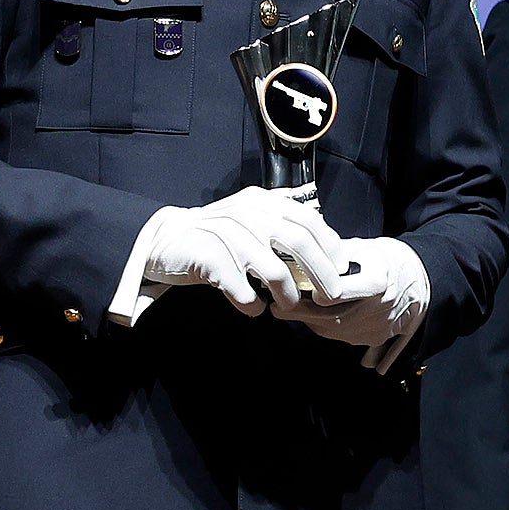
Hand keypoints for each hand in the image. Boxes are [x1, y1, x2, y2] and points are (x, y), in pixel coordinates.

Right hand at [141, 187, 347, 314]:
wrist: (167, 240)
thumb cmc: (218, 235)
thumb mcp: (250, 218)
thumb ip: (281, 225)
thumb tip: (325, 246)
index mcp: (262, 202)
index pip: (308, 220)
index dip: (330, 246)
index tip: (341, 268)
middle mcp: (248, 213)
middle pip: (299, 243)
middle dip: (322, 273)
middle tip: (332, 295)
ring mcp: (229, 235)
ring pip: (275, 271)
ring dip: (289, 296)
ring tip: (288, 306)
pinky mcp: (210, 259)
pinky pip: (244, 291)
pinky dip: (253, 306)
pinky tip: (253, 308)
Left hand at [278, 235, 429, 368]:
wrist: (420, 281)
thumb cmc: (387, 260)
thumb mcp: (362, 248)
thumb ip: (331, 256)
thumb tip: (296, 258)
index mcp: (376, 282)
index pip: (332, 294)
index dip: (309, 292)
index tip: (292, 287)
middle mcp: (378, 309)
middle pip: (327, 318)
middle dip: (299, 312)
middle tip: (279, 304)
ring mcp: (376, 328)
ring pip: (330, 331)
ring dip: (309, 321)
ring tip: (296, 307)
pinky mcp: (374, 338)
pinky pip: (340, 336)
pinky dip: (325, 327)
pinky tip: (320, 314)